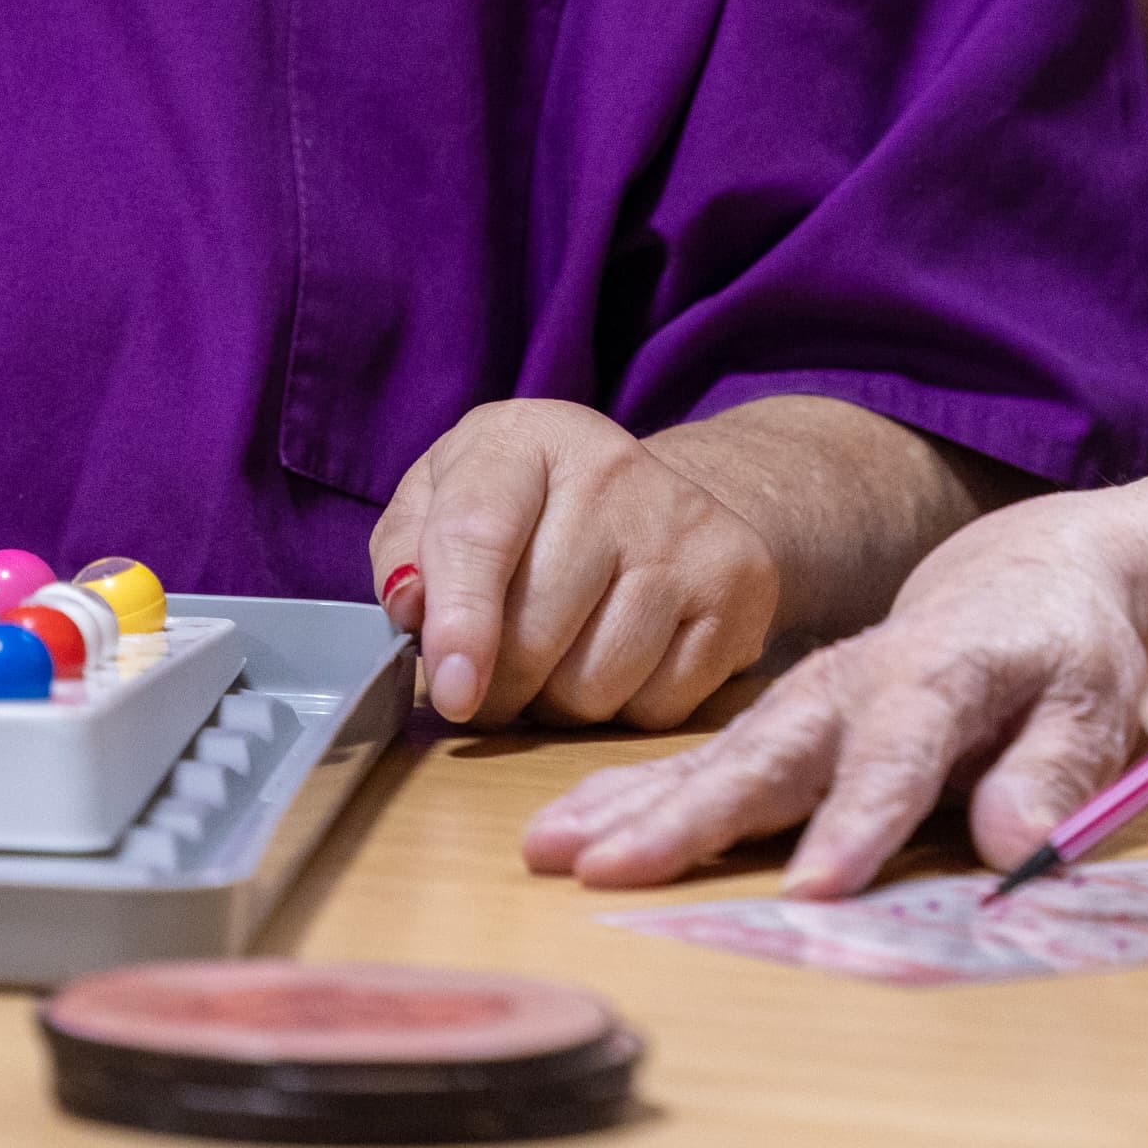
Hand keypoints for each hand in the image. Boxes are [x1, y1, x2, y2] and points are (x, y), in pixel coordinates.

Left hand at [368, 398, 774, 730]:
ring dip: (561, 704)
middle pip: (535, 633)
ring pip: (597, 683)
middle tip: (495, 681)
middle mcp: (617, 470)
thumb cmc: (524, 513)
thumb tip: (413, 610)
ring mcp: (688, 525)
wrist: (654, 500)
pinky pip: (660, 705)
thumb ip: (405, 553)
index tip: (451, 694)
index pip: (480, 534)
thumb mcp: (442, 503)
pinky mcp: (742, 581)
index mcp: (527, 439)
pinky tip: (624, 660)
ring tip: (564, 659)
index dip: (460, 625)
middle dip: (500, 687)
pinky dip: (628, 709)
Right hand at [521, 498, 1147, 893]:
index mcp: (942, 674)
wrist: (1021, 580)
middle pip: (771, 753)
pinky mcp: (774, 725)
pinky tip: (561, 836)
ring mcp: (803, 702)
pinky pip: (695, 764)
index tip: (815, 888)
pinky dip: (626, 796)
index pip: (900, 753)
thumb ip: (1054, 775)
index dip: (859, 819)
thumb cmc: (1066, 653)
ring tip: (552, 852)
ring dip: (634, 806)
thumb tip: (1019, 847)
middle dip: (694, 816)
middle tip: (617, 870)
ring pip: (714, 757)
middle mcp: (855, 683)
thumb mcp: (1093, 706)